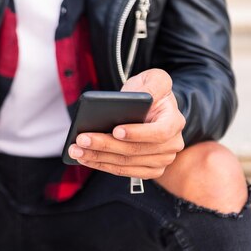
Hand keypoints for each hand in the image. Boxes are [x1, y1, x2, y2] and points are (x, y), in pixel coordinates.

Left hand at [68, 69, 185, 178]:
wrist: (150, 108)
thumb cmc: (149, 92)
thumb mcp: (155, 79)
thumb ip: (154, 84)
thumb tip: (143, 95)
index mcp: (175, 121)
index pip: (159, 132)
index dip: (137, 134)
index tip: (115, 130)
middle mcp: (172, 145)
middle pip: (135, 150)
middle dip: (105, 145)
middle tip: (81, 139)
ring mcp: (161, 161)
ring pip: (126, 163)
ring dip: (98, 157)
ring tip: (76, 150)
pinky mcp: (148, 170)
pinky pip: (123, 171)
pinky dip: (102, 165)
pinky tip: (84, 158)